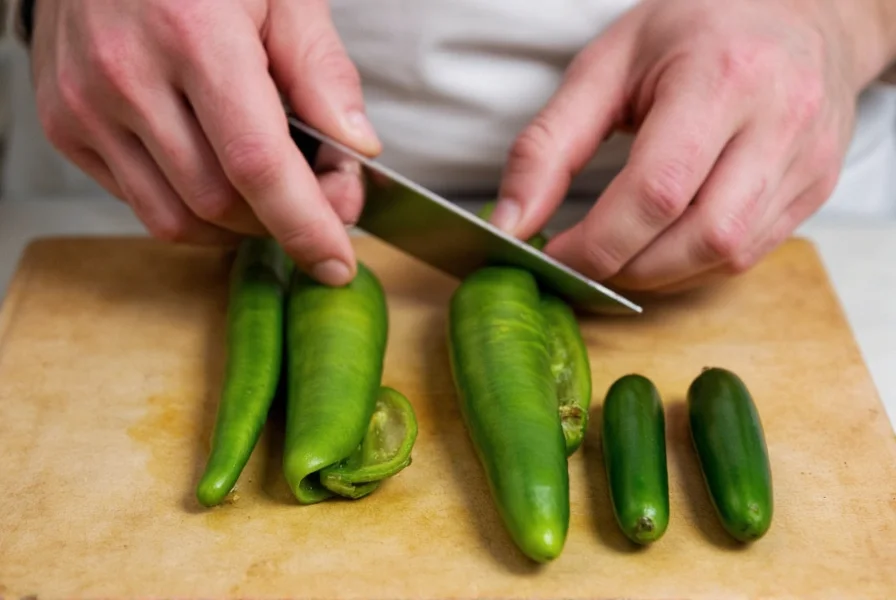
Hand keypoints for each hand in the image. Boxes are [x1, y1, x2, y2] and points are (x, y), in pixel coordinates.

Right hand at [29, 0, 380, 285]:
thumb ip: (322, 72)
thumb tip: (356, 148)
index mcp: (194, 33)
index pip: (257, 164)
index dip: (304, 226)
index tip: (335, 262)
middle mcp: (127, 75)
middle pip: (219, 203)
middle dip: (279, 220)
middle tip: (315, 195)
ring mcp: (85, 105)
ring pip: (176, 219)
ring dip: (235, 225)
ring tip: (263, 187)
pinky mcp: (65, 125)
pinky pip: (139, 203)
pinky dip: (188, 207)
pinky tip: (211, 170)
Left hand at [493, 0, 895, 292]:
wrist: (799, 11)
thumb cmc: (694, 29)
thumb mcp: (606, 66)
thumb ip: (548, 146)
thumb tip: (510, 223)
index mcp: (721, 77)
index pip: (657, 191)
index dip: (598, 243)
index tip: (555, 256)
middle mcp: (779, 120)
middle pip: (700, 237)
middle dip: (628, 267)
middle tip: (585, 260)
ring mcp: (807, 159)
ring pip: (728, 256)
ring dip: (661, 272)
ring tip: (623, 249)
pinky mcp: (818, 186)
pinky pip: (750, 254)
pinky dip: (695, 262)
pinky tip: (667, 239)